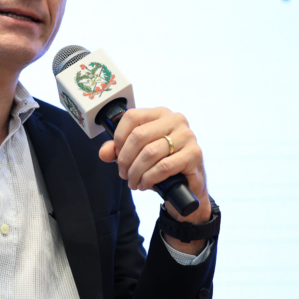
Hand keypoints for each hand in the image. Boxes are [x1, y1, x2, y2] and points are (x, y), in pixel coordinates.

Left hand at [98, 107, 210, 253]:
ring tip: (133, 182)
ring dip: (136, 172)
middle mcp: (175, 120)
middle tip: (124, 173)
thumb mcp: (137, 154)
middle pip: (139, 135)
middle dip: (125, 158)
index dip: (119, 138)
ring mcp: (187, 136)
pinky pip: (163, 167)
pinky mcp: (194, 154)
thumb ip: (118, 150)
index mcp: (160, 113)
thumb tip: (104, 153)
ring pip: (149, 153)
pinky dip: (149, 178)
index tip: (117, 154)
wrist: (188, 185)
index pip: (131, 117)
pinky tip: (145, 184)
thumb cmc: (161, 164)